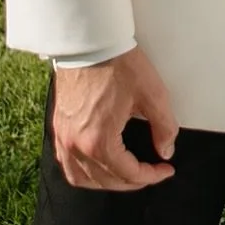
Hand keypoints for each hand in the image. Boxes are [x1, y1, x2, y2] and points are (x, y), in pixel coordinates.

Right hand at [52, 46, 178, 190]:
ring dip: (107, 182)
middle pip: (105, 181)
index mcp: (99, 141)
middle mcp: (75, 145)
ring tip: (127, 174)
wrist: (90, 42)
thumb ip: (164, 127)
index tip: (166, 169)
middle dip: (132, 181)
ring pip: (82, 179)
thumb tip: (165, 151)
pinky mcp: (59, 127)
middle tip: (152, 172)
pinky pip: (67, 165)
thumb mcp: (153, 94)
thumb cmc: (119, 64)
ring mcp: (63, 138)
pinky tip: (99, 166)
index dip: (151, 176)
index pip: (127, 174)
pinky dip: (85, 173)